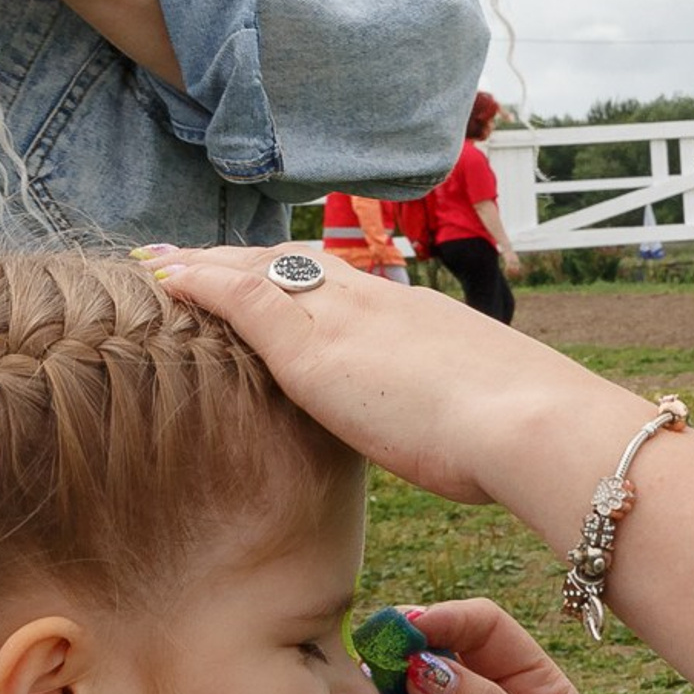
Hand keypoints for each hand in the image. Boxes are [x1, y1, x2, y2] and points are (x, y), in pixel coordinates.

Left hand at [146, 244, 555, 501]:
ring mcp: (345, 317)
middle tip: (194, 257)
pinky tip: (162, 279)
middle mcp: (379, 303)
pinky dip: (200, 281)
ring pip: (263, 270)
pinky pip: (242, 295)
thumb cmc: (519, 436)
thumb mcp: (480, 413)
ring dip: (210, 262)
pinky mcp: (311, 345)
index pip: (345, 287)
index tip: (266, 277)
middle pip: (297, 266)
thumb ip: (455, 410)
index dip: (298, 278)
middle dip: (245, 260)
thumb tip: (461, 433)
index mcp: (419, 320)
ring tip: (163, 260)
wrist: (531, 424)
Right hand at [339, 598, 637, 693]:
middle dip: (392, 645)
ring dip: (359, 683)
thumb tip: (426, 665)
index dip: (446, 619)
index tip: (410, 627)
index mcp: (531, 692)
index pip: (483, 629)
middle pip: (424, 652)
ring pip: (383, 693)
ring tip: (341, 689)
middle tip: (361, 651)